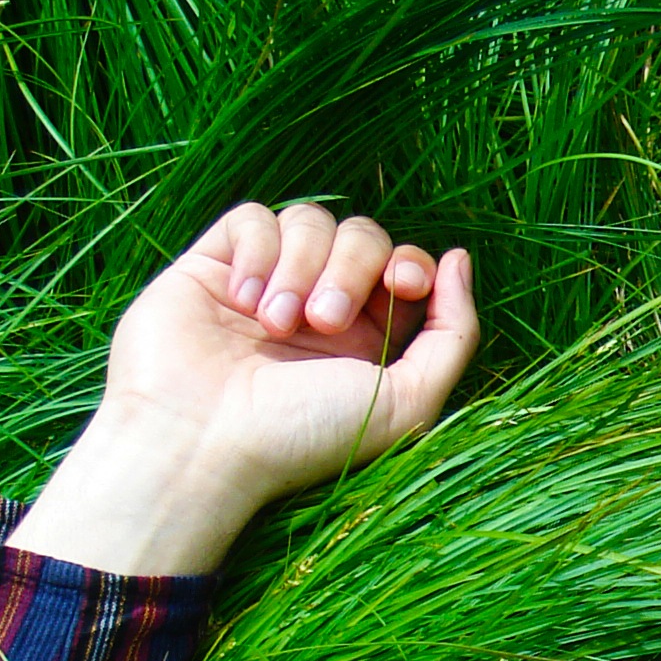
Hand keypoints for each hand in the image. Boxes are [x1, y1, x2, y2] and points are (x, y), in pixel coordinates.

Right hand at [8, 201, 480, 574]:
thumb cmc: (303, 436)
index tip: (402, 283)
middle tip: (324, 322)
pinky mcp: (215, 266)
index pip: (405, 270)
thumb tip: (460, 260)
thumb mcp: (405, 401)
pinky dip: (257, 251)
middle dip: (353, 267)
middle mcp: (320, 309)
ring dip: (302, 266)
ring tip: (274, 325)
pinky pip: (254, 218)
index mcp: (368, 342)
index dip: (410, 264)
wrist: (200, 442)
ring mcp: (268, 285)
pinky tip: (242, 300)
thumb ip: (452, 335)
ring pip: (310, 221)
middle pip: (364, 237)